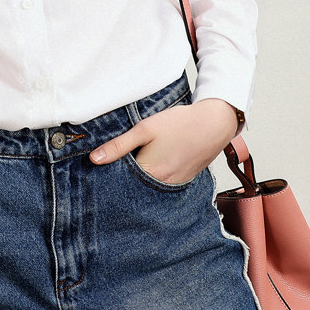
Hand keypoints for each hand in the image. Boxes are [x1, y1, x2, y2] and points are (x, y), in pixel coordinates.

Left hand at [89, 98, 238, 185]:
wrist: (215, 123)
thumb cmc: (180, 123)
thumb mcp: (144, 129)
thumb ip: (119, 146)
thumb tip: (94, 159)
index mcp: (150, 174)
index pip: (121, 183)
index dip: (110, 175)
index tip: (102, 169)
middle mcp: (163, 185)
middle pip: (135, 187)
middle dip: (125, 179)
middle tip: (119, 165)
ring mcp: (175, 184)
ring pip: (150, 186)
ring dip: (141, 178)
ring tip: (138, 163)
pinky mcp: (184, 180)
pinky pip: (163, 184)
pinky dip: (155, 177)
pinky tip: (155, 163)